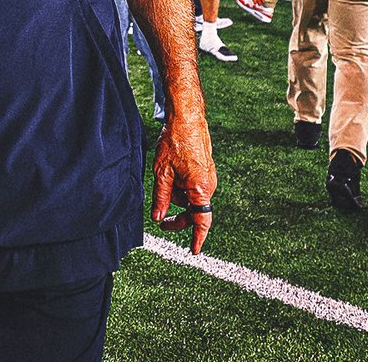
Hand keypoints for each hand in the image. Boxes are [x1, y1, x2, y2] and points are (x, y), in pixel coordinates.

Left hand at [152, 119, 216, 253]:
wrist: (187, 117)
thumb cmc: (176, 142)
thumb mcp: (162, 173)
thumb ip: (161, 198)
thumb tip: (159, 217)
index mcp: (201, 188)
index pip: (202, 220)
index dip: (197, 237)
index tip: (194, 251)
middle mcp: (209, 185)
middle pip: (194, 211)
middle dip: (179, 217)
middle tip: (161, 223)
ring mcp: (208, 177)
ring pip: (191, 197)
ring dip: (177, 196)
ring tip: (164, 176)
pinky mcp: (205, 170)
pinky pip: (193, 186)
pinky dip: (181, 186)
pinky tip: (171, 172)